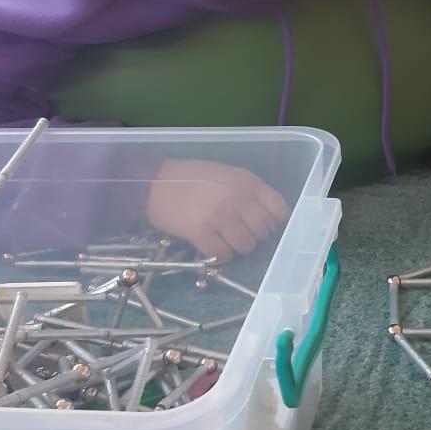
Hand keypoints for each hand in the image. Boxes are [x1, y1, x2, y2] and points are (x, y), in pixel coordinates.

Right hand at [145, 159, 289, 261]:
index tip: (265, 225)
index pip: (278, 208)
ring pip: (246, 246)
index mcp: (245, 180)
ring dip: (238, 247)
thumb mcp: (224, 173)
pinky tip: (212, 246)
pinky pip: (223, 255)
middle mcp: (237, 198)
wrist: (152, 183)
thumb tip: (267, 216)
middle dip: (254, 235)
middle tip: (239, 233)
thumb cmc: (189, 177)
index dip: (274, 220)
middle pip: (263, 230)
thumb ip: (247, 190)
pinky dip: (220, 256)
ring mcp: (220, 216)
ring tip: (224, 239)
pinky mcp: (201, 233)